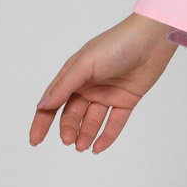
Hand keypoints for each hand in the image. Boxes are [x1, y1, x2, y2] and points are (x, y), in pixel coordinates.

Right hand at [28, 12, 178, 153]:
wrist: (152, 39)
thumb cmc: (116, 44)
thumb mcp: (85, 64)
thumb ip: (65, 86)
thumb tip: (43, 105)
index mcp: (75, 74)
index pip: (54, 101)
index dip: (43, 120)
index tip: (35, 140)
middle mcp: (89, 85)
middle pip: (72, 114)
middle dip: (68, 129)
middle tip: (68, 141)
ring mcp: (108, 93)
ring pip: (92, 120)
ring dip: (85, 134)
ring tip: (82, 146)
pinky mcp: (126, 99)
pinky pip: (114, 122)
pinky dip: (106, 136)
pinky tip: (98, 147)